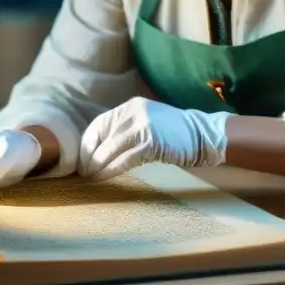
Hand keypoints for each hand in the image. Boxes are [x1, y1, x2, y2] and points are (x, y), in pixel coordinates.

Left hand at [78, 97, 229, 181]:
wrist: (202, 135)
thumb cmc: (172, 133)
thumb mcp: (146, 122)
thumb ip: (125, 129)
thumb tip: (98, 149)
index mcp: (130, 106)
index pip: (99, 124)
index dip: (87, 143)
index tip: (82, 159)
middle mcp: (134, 112)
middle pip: (102, 136)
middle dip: (89, 156)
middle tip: (83, 172)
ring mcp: (143, 126)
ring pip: (110, 149)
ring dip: (97, 166)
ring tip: (91, 177)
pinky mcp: (151, 142)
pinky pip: (124, 159)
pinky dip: (111, 170)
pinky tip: (104, 177)